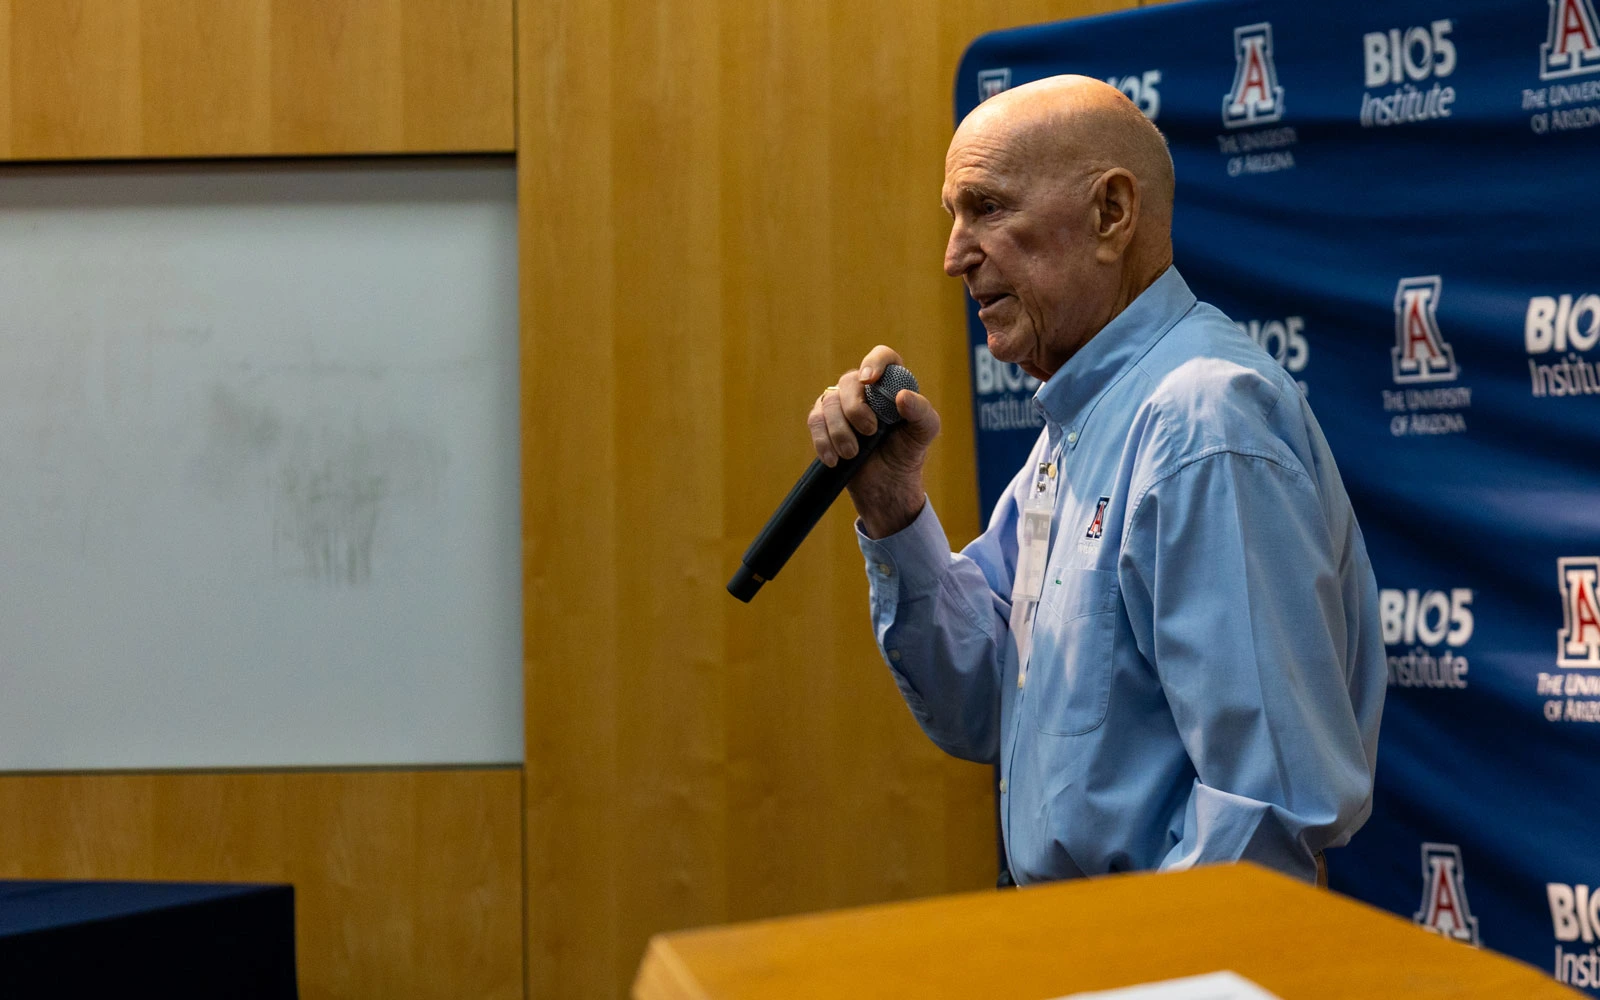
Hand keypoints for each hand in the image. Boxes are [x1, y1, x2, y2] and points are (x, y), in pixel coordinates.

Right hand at [806, 345, 940, 538]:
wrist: (886, 483)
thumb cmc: (907, 453)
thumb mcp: (924, 433)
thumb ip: (921, 413)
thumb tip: (903, 397)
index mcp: (892, 383)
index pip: (883, 357)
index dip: (875, 362)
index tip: (869, 380)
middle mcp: (865, 389)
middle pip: (849, 381)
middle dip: (855, 408)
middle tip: (870, 432)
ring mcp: (842, 403)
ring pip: (829, 401)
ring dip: (839, 430)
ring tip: (852, 453)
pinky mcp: (824, 421)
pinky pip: (814, 420)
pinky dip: (822, 440)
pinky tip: (834, 459)